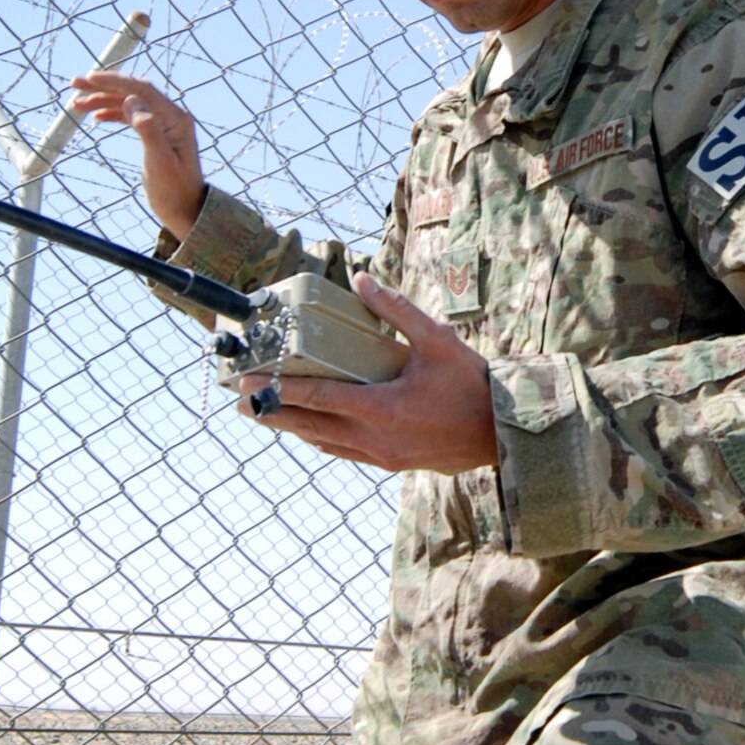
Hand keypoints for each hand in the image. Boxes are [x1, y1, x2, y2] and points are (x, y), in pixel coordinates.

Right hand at [69, 71, 205, 238]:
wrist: (185, 211)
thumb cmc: (174, 190)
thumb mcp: (159, 162)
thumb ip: (148, 129)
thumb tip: (132, 99)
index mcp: (175, 118)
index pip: (142, 90)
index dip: (114, 81)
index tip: (88, 78)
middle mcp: (172, 117)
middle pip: (134, 92)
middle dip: (104, 86)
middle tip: (74, 84)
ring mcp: (165, 125)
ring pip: (130, 104)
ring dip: (104, 100)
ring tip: (76, 103)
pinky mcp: (157, 135)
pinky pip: (132, 117)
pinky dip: (113, 113)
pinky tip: (96, 116)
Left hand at [239, 273, 497, 473]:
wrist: (503, 433)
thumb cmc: (471, 384)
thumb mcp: (437, 340)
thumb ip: (396, 310)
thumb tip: (361, 280)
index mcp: (382, 407)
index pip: (318, 397)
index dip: (279, 388)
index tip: (249, 380)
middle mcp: (375, 437)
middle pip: (309, 426)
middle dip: (272, 412)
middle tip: (241, 400)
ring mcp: (381, 455)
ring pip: (323, 443)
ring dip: (293, 428)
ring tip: (267, 414)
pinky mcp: (391, 464)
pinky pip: (343, 452)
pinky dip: (321, 439)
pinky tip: (312, 430)